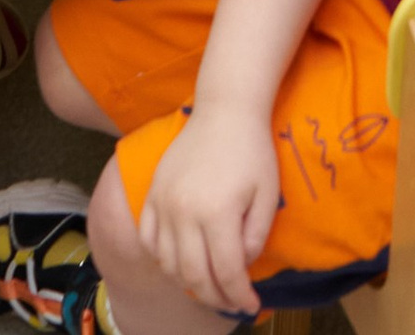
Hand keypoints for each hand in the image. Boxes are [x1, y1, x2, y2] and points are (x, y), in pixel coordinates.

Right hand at [136, 103, 278, 317]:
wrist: (225, 108)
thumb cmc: (252, 150)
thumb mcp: (268, 195)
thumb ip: (256, 237)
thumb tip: (241, 264)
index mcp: (217, 213)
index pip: (226, 273)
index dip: (240, 296)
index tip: (251, 306)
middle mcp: (184, 213)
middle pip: (195, 275)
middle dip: (216, 297)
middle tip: (231, 302)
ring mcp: (163, 203)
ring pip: (168, 263)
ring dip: (188, 282)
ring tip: (209, 284)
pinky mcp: (152, 193)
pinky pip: (147, 239)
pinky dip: (161, 258)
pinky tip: (179, 261)